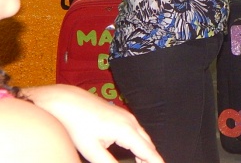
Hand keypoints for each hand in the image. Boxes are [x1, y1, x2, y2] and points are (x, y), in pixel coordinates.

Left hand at [25, 85, 163, 162]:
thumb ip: (108, 162)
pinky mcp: (121, 114)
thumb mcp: (91, 150)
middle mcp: (131, 122)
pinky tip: (134, 151)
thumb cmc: (77, 125)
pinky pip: (137, 131)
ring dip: (145, 152)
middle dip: (151, 159)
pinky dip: (139, 144)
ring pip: (143, 137)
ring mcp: (127, 116)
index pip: (148, 151)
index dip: (157, 161)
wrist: (67, 102)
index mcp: (126, 130)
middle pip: (148, 144)